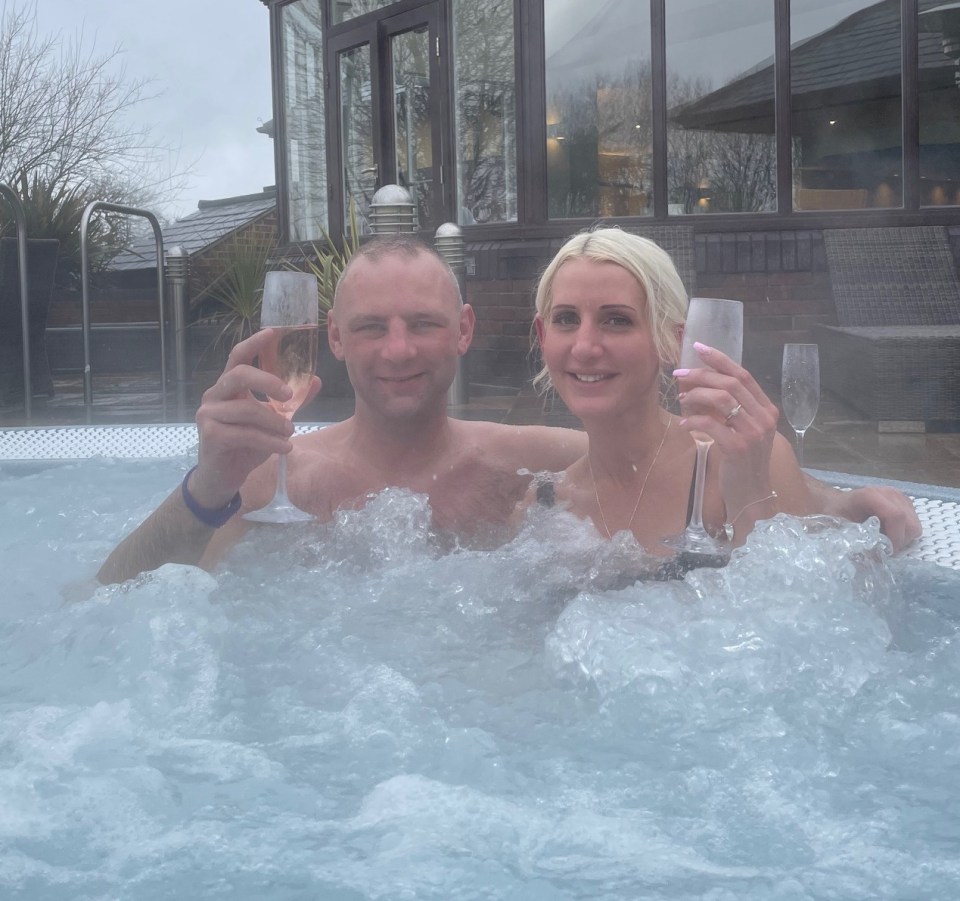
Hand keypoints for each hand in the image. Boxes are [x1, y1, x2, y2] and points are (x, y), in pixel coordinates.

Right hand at [190, 329, 321, 506]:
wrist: (224, 477)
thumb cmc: (246, 445)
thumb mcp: (272, 421)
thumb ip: (291, 402)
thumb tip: (316, 381)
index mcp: (229, 387)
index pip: (237, 357)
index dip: (253, 343)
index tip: (273, 332)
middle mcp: (214, 396)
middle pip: (239, 374)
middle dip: (267, 381)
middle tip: (289, 395)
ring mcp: (209, 415)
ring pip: (247, 409)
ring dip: (274, 421)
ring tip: (290, 432)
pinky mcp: (211, 436)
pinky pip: (245, 434)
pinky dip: (269, 441)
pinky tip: (284, 448)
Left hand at [674, 343, 780, 514]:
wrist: (751, 493)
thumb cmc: (743, 461)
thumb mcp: (742, 430)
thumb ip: (730, 408)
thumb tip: (698, 382)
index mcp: (767, 409)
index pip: (744, 375)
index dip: (720, 359)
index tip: (699, 347)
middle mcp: (764, 418)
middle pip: (731, 383)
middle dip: (702, 374)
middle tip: (679, 374)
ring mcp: (753, 433)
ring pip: (722, 399)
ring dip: (697, 395)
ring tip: (681, 399)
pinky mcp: (738, 448)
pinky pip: (712, 424)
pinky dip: (695, 420)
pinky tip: (685, 424)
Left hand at [806, 477, 921, 551]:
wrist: (838, 503)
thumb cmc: (837, 514)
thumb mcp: (839, 527)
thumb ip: (855, 540)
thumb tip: (872, 557)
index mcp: (871, 496)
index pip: (896, 517)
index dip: (895, 538)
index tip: (885, 552)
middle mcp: (890, 493)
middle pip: (910, 523)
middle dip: (899, 541)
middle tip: (883, 549)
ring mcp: (900, 497)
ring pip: (914, 525)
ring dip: (902, 538)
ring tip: (884, 539)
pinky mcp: (905, 503)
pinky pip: (913, 524)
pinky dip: (903, 533)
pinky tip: (887, 532)